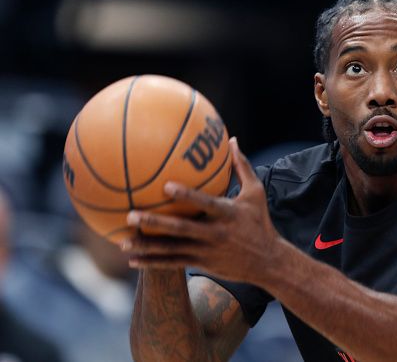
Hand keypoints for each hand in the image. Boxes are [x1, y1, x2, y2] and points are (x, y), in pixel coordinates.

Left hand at [122, 137, 281, 282]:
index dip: (187, 196)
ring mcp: (206, 251)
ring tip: (122, 243)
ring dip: (147, 247)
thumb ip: (241, 167)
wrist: (267, 262)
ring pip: (172, 249)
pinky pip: (173, 263)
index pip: (205, 203)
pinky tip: (133, 260)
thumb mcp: (256, 193)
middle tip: (131, 216)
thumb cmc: (260, 222)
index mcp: (228, 213)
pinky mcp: (201, 264)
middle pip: (181, 229)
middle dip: (155, 224)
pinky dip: (153, 263)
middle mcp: (215, 233)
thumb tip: (232, 139)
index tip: (166, 186)